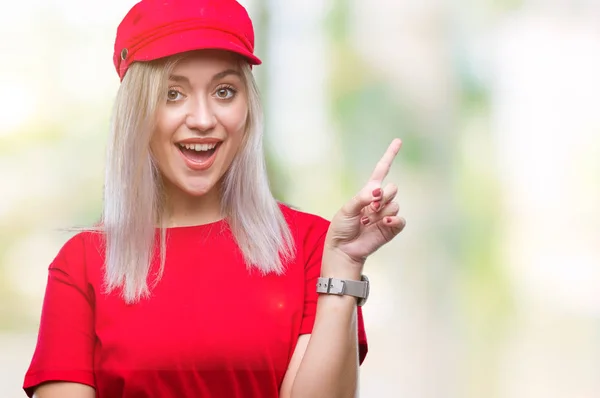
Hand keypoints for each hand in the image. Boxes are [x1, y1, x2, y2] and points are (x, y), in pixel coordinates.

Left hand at [323, 139, 405, 271]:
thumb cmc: (342, 228)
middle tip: (370, 206)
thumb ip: (362, 198)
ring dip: (383, 211)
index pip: (381, 170)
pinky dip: (394, 220)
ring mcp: (386, 215)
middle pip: (392, 188)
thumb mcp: (347, 209)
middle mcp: (379, 202)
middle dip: (383, 195)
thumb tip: (377, 191)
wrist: (343, 249)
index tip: (398, 141)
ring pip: (394, 204)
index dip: (389, 156)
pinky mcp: (391, 229)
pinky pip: (400, 220)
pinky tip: (384, 223)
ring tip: (369, 221)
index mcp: (367, 192)